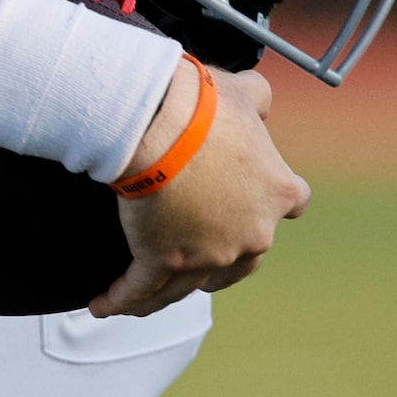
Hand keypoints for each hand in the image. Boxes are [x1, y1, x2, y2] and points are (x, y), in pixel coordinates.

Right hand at [92, 66, 307, 317]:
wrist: (161, 122)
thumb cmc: (203, 104)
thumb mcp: (245, 91)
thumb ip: (258, 99)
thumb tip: (258, 101)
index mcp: (279, 192)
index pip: (293, 206)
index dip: (270, 204)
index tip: (251, 201)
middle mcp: (252, 233)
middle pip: (244, 262)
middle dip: (223, 263)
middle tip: (197, 254)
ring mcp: (208, 254)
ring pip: (187, 287)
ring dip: (165, 292)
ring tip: (142, 296)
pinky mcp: (164, 261)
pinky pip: (142, 290)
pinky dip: (123, 300)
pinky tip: (103, 304)